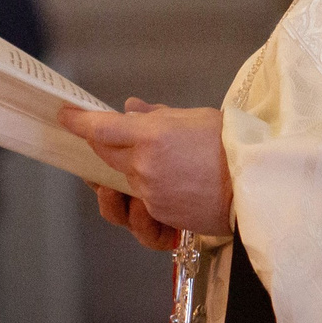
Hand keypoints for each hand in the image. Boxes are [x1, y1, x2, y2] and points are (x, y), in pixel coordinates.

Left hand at [60, 97, 232, 243]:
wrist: (257, 184)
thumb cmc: (231, 144)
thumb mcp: (194, 117)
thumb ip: (156, 115)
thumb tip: (130, 108)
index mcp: (151, 135)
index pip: (100, 128)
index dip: (78, 121)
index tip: (65, 115)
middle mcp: (143, 165)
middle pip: (104, 153)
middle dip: (101, 143)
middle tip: (106, 134)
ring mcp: (150, 193)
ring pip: (122, 179)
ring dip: (127, 169)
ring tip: (148, 162)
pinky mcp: (161, 214)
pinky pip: (141, 201)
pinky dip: (148, 191)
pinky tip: (170, 182)